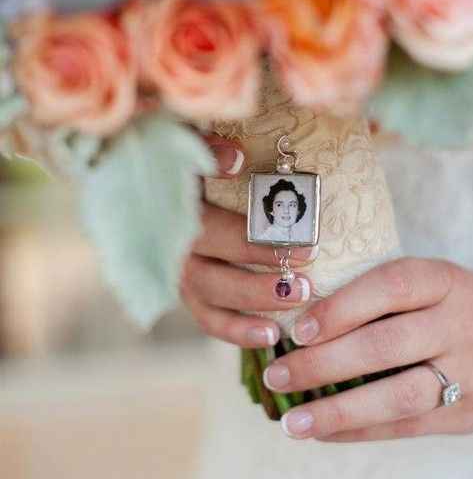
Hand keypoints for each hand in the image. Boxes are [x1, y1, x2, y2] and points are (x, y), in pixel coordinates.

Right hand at [180, 135, 317, 347]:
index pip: (209, 225)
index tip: (299, 239)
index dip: (250, 236)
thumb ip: (207, 147)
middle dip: (261, 264)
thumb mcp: (188, 143)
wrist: (161, 197)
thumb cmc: (187, 162)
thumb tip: (237, 158)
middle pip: (211, 262)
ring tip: (298, 296)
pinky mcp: (189, 294)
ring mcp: (177, 272)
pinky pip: (210, 319)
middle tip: (306, 266)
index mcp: (170, 204)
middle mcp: (167, 243)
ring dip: (254, 299)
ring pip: (211, 294)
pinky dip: (238, 330)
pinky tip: (272, 335)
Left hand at [261, 257, 472, 440]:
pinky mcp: (471, 412)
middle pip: (385, 346)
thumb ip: (386, 297)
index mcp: (444, 282)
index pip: (389, 287)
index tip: (298, 328)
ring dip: (339, 412)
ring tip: (292, 423)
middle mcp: (459, 325)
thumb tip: (305, 318)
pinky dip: (362, 431)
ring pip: (399, 395)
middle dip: (323, 364)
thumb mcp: (438, 283)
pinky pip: (411, 426)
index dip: (341, 307)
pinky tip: (325, 434)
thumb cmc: (466, 305)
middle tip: (276, 376)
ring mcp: (469, 372)